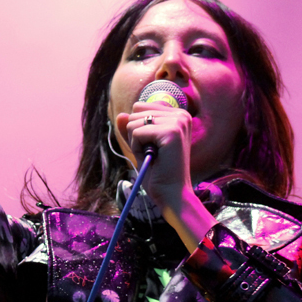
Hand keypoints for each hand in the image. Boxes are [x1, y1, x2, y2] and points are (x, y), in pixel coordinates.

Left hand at [115, 101, 216, 251]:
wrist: (172, 195)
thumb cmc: (158, 173)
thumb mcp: (141, 147)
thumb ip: (131, 129)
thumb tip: (120, 115)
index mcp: (178, 115)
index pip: (140, 107)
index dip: (138, 130)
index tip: (153, 147)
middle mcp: (181, 115)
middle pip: (136, 112)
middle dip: (136, 136)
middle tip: (153, 154)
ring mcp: (178, 122)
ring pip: (134, 122)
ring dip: (137, 143)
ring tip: (154, 157)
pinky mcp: (172, 131)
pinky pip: (136, 133)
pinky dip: (138, 148)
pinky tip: (153, 159)